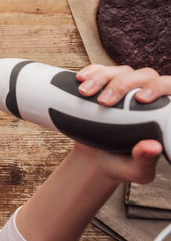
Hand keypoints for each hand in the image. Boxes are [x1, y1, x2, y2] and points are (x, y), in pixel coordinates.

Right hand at [73, 64, 170, 184]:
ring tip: (84, 92)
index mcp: (160, 111)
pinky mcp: (103, 86)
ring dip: (101, 77)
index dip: (158, 86)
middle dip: (121, 84)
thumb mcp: (137, 170)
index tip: (140, 99)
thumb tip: (153, 146)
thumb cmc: (122, 165)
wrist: (96, 161)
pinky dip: (90, 71)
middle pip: (141, 75)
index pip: (168, 87)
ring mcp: (123, 88)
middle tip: (103, 102)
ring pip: (119, 71)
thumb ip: (146, 160)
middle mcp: (145, 95)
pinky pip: (99, 70)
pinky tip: (80, 78)